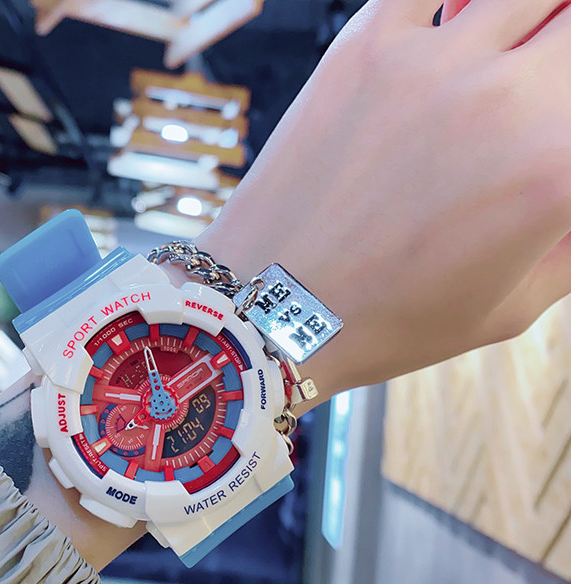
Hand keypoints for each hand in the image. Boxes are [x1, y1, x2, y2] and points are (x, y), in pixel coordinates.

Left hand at [196, 0, 570, 400]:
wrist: (274, 309)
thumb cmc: (385, 320)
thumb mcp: (512, 307)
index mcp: (558, 165)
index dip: (570, 116)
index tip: (551, 130)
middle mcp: (506, 98)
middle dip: (561, 50)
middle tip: (537, 81)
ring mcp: (430, 61)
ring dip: (528, 18)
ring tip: (502, 61)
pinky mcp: (364, 45)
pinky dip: (455, 4)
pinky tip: (451, 34)